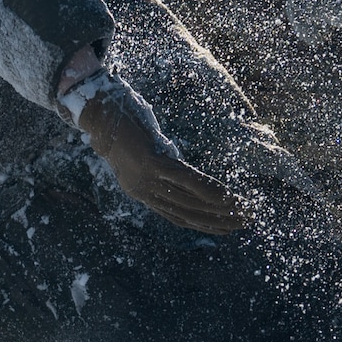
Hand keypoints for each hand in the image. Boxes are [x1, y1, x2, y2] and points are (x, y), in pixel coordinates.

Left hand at [70, 79, 244, 234]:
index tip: (226, 229)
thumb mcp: (142, 154)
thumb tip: (184, 173)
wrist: (97, 113)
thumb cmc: (123, 128)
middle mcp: (142, 191)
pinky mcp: (150, 163)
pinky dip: (207, 189)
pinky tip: (226, 195)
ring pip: (188, 201)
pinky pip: (184, 180)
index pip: (177, 217)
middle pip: (186, 213)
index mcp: (140, 192)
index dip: (203, 224)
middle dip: (218, 221)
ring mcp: (145, 179)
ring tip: (242, 211)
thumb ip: (161, 167)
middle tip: (244, 222)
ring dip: (219, 209)